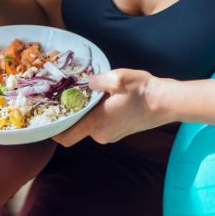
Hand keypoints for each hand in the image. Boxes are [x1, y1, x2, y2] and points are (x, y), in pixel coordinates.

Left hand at [53, 69, 171, 146]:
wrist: (166, 102)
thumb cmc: (143, 91)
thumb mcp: (117, 78)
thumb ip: (95, 81)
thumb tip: (86, 83)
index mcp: (96, 124)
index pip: (65, 137)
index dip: (53, 130)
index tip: (48, 116)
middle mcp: (101, 135)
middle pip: (76, 128)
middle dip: (71, 114)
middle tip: (68, 95)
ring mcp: (111, 135)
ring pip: (89, 125)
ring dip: (86, 112)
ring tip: (88, 93)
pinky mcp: (120, 132)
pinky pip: (100, 124)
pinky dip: (97, 114)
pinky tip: (104, 98)